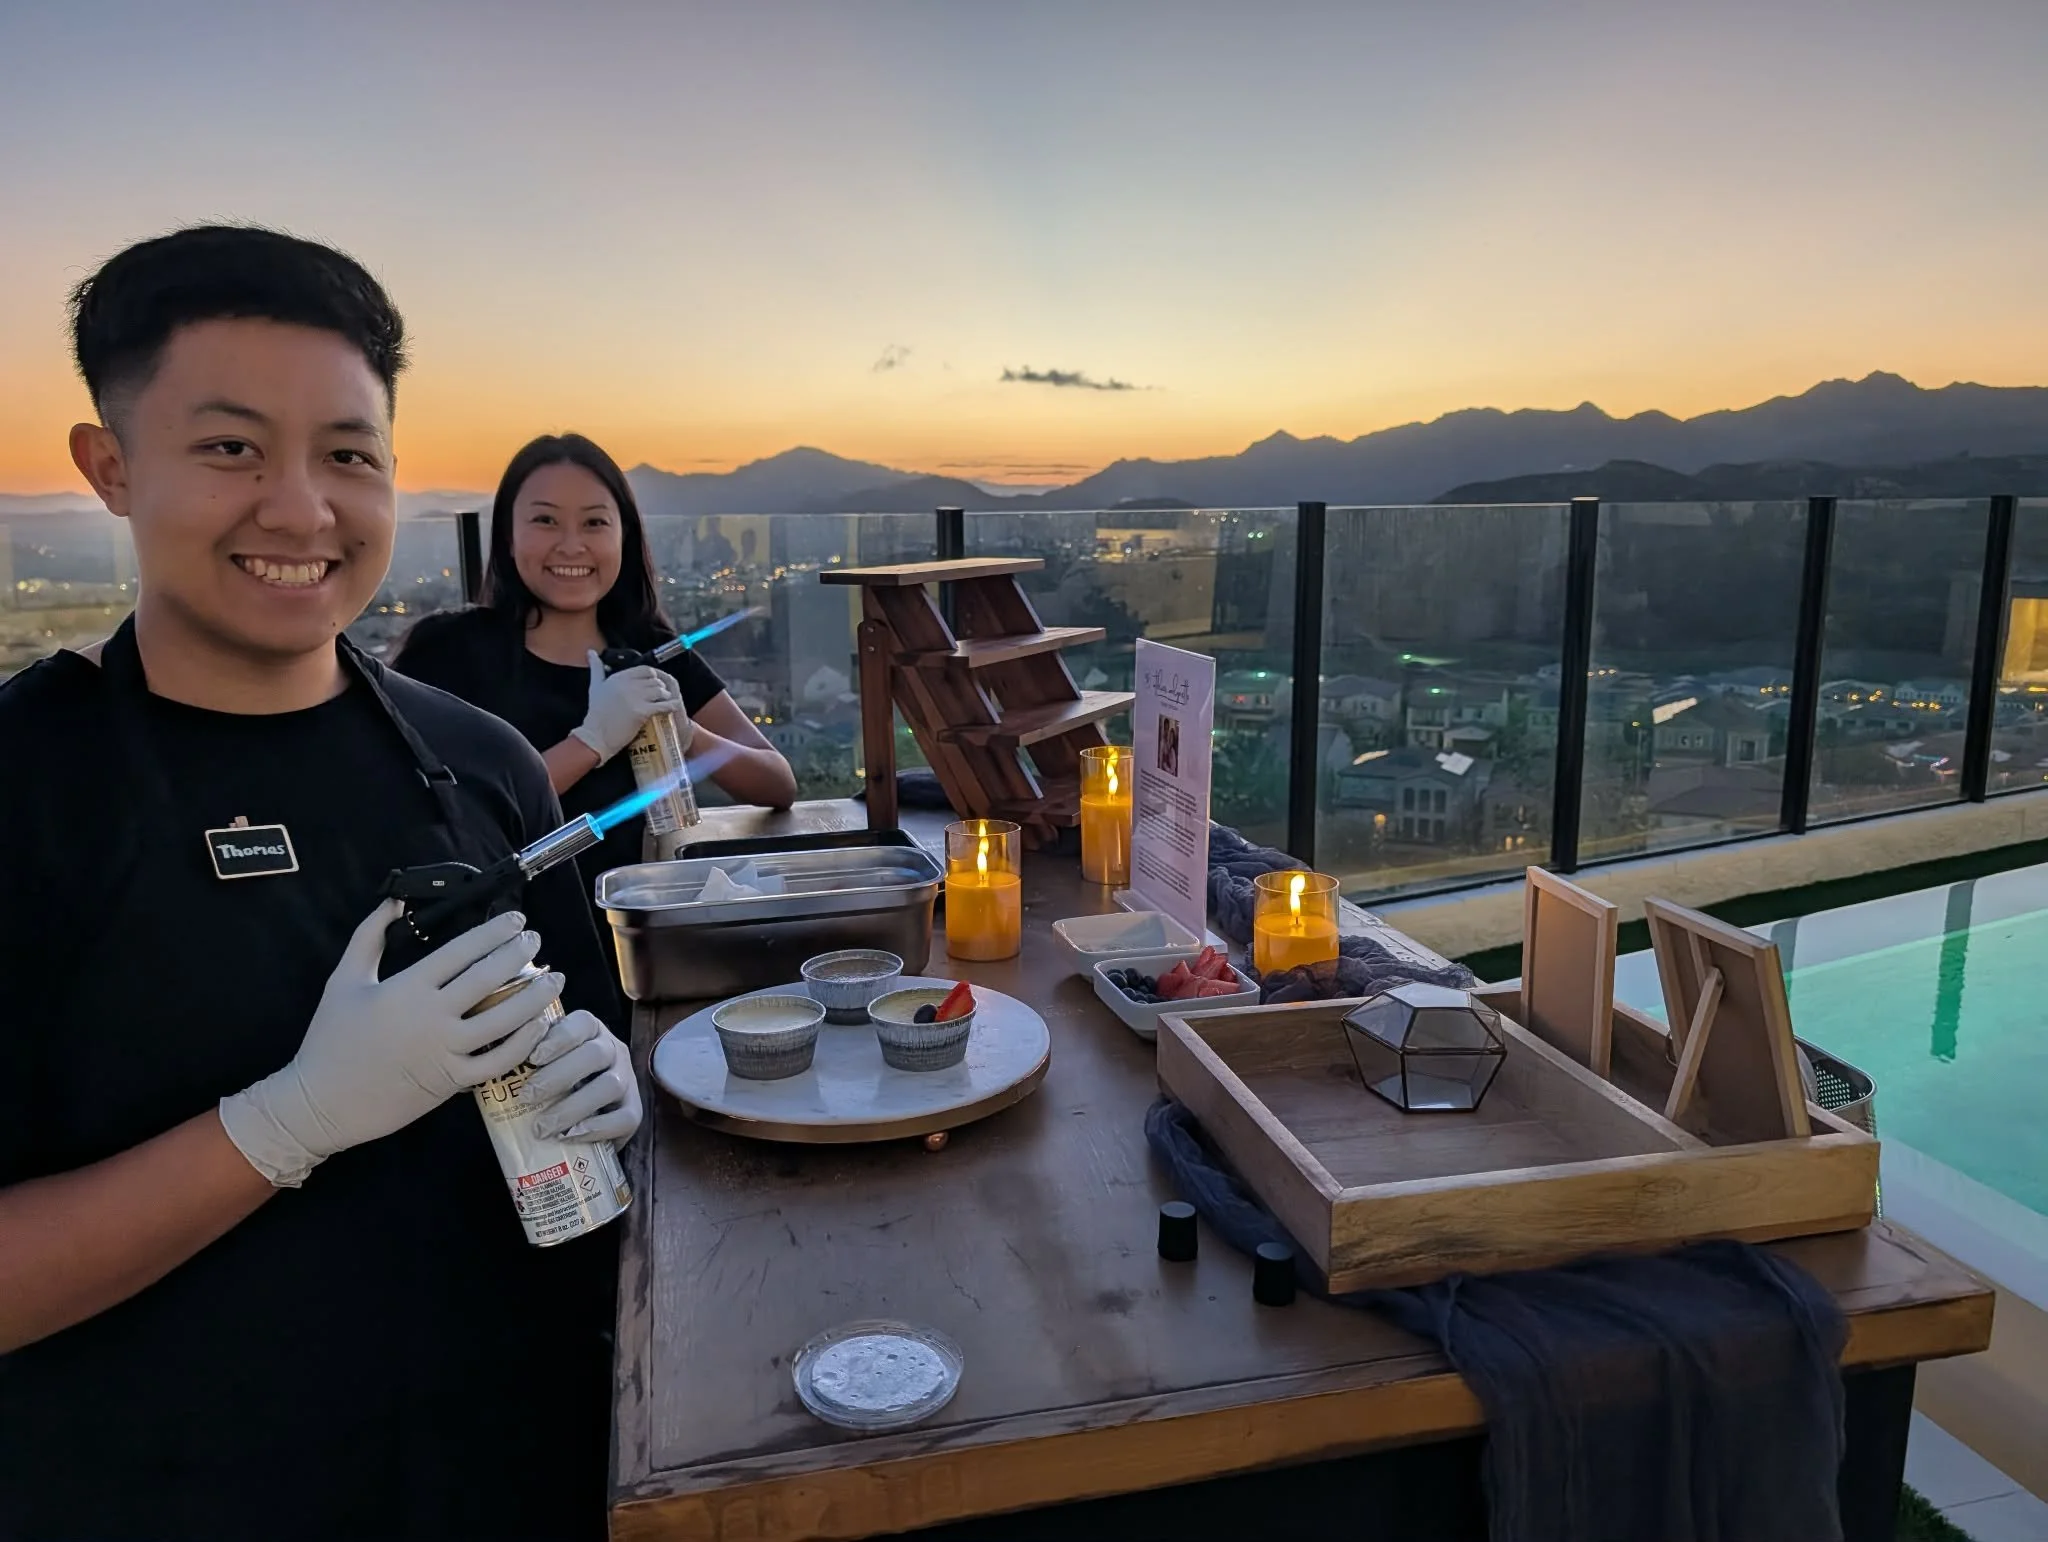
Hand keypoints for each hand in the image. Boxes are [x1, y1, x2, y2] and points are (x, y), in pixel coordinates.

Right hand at [219, 902, 562, 1186]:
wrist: (321, 1102)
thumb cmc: (330, 1039)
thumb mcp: (343, 979)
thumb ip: (368, 936)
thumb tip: (394, 902)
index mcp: (406, 988)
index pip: (461, 950)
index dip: (493, 932)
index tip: (515, 920)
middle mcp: (430, 1016)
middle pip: (488, 978)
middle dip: (519, 955)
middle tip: (536, 940)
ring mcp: (444, 1051)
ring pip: (503, 1020)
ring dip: (535, 997)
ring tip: (554, 979)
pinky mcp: (451, 1081)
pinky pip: (498, 1061)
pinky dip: (523, 1042)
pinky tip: (538, 1024)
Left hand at [523, 1010, 643, 1145]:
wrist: (582, 1113)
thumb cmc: (551, 1081)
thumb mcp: (539, 1061)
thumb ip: (521, 1053)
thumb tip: (484, 1058)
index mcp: (590, 1031)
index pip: (582, 1023)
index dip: (560, 1038)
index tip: (533, 1058)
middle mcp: (613, 1050)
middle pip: (595, 1055)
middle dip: (558, 1077)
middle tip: (526, 1098)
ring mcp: (627, 1080)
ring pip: (610, 1086)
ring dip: (572, 1107)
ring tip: (541, 1127)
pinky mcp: (634, 1110)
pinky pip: (625, 1118)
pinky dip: (596, 1128)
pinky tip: (570, 1136)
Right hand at [570, 653, 679, 762]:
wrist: (595, 736)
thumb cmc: (595, 713)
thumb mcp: (594, 687)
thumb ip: (596, 668)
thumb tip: (591, 652)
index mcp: (618, 677)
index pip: (645, 670)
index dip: (653, 676)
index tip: (654, 684)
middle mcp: (627, 685)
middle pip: (655, 681)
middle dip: (661, 687)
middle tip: (662, 695)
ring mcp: (635, 698)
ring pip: (660, 691)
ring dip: (666, 696)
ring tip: (666, 701)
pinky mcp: (641, 712)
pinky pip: (662, 706)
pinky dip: (671, 706)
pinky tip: (674, 708)